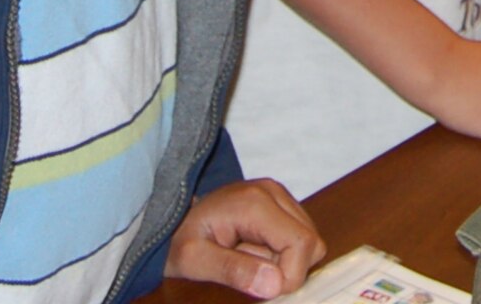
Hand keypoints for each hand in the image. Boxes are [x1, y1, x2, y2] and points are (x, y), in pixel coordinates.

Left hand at [165, 178, 325, 297]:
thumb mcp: (194, 260)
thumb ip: (233, 271)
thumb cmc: (177, 240)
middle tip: (250, 272)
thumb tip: (276, 284)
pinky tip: (255, 251)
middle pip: (311, 241)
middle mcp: (273, 192)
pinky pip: (299, 235)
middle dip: (287, 268)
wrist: (169, 219)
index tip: (262, 289)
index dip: (290, 275)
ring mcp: (278, 194)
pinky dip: (283, 252)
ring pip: (309, 239)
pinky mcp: (279, 202)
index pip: (302, 243)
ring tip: (248, 259)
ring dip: (285, 261)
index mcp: (256, 202)